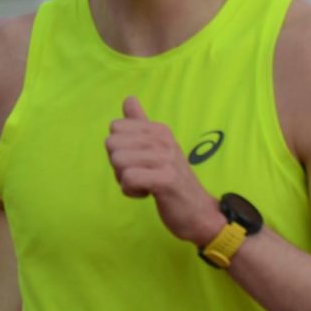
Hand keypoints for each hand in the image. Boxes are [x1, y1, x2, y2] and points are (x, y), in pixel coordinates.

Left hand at [106, 96, 222, 244]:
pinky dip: (131, 191)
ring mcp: (166, 158)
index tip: (139, 161)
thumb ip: (140, 123)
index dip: (120, 149)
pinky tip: (147, 193)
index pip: (114, 128)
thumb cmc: (172, 179)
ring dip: (125, 180)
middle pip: (112, 144)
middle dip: (119, 165)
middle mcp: (163, 139)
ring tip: (145, 184)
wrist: (199, 212)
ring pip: (118, 161)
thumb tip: (129, 98)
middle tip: (141, 174)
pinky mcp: (166, 179)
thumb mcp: (157, 147)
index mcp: (159, 129)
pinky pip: (128, 178)